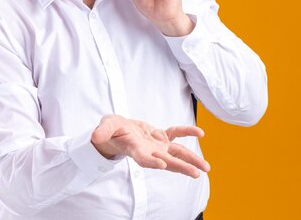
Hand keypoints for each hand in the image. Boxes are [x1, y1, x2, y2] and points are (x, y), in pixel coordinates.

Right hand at [91, 114, 210, 177]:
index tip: (163, 166)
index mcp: (135, 150)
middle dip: (182, 167)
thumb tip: (95, 136)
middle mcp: (149, 151)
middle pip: (167, 161)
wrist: (118, 131)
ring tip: (206, 167)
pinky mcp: (161, 136)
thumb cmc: (111, 130)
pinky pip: (177, 134)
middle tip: (197, 174)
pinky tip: (200, 133)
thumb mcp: (105, 127)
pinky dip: (188, 133)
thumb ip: (102, 131)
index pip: (144, 159)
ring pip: (176, 152)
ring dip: (191, 159)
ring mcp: (157, 145)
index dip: (152, 162)